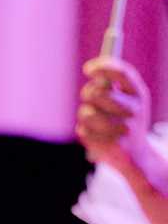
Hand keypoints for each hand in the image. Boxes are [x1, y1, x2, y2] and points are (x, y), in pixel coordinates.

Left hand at [77, 56, 154, 175]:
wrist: (136, 157)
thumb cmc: (125, 123)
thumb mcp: (128, 101)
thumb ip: (114, 85)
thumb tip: (92, 70)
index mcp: (139, 95)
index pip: (122, 73)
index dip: (103, 67)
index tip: (88, 69)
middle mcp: (134, 110)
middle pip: (99, 92)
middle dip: (88, 93)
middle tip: (88, 96)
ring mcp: (123, 129)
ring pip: (86, 112)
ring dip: (84, 114)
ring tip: (93, 120)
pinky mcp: (110, 146)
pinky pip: (83, 130)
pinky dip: (85, 131)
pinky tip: (96, 136)